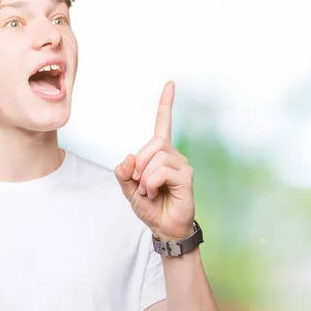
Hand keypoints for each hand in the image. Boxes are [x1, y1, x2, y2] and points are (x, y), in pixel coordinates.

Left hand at [115, 81, 194, 241]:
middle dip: (139, 164)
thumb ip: (123, 173)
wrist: (163, 227)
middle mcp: (174, 155)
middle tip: (139, 183)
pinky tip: (154, 193)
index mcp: (160, 153)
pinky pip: (161, 171)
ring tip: (149, 191)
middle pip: (153, 143)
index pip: (164, 124)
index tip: (170, 84)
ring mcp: (182, 165)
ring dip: (144, 178)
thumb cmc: (150, 206)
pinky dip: (150, 183)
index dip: (165, 104)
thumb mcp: (128, 189)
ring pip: (156, 157)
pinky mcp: (186, 177)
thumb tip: (128, 158)